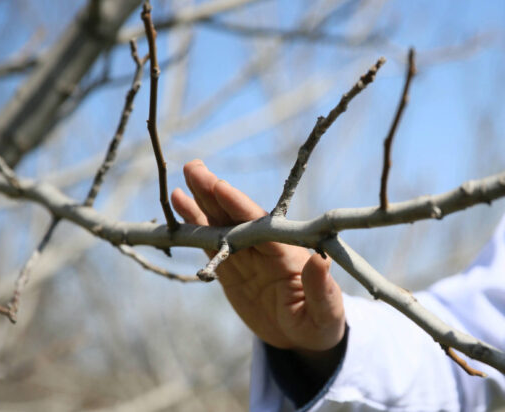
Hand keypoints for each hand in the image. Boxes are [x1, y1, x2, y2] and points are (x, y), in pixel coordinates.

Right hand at [171, 160, 345, 354]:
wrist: (304, 336)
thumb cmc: (321, 323)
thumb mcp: (325, 313)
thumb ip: (321, 289)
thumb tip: (320, 262)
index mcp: (288, 254)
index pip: (262, 226)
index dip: (241, 208)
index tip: (222, 188)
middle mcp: (266, 248)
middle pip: (238, 216)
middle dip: (216, 193)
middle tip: (194, 168)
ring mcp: (247, 255)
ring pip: (221, 223)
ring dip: (203, 201)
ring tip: (186, 173)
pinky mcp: (231, 267)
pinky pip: (210, 244)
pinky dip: (195, 226)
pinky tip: (179, 204)